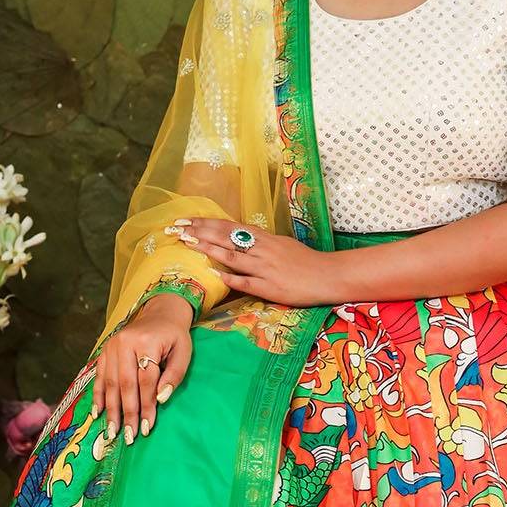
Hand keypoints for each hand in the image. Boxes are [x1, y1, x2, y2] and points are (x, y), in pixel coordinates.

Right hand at [91, 297, 192, 444]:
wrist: (159, 313)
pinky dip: (98, 396)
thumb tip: (161, 399)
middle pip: (125, 384)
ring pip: (110, 383)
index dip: (146, 405)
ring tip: (113, 432)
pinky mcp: (104, 351)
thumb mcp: (183, 352)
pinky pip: (99, 377)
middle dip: (127, 412)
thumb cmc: (174, 336)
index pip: (146, 380)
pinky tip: (97, 414)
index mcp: (146, 342)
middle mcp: (124, 343)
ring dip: (111, 410)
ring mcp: (111, 347)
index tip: (146, 427)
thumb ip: (174, 375)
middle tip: (128, 436)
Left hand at [169, 217, 344, 306]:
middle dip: (200, 231)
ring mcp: (265, 268)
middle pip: (226, 237)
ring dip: (209, 249)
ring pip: (233, 256)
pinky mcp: (270, 287)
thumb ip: (260, 243)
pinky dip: (231, 278)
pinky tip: (215, 274)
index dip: (207, 223)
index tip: (187, 219)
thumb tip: (240, 239)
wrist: (328, 275)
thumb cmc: (306, 261)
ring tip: (189, 243)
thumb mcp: (282, 244)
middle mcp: (262, 249)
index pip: (230, 227)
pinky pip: (247, 282)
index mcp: (264, 238)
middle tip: (178, 227)